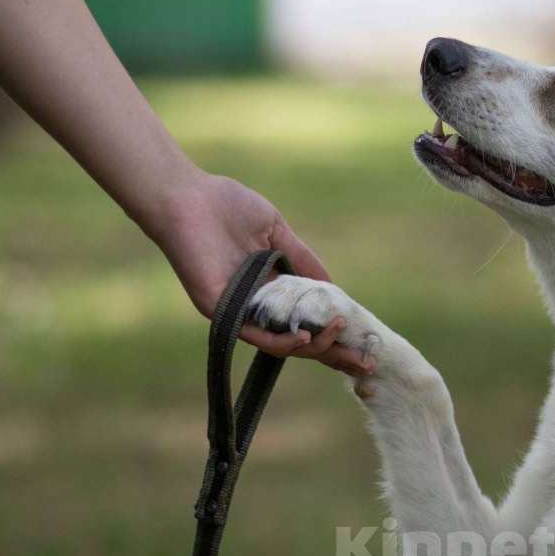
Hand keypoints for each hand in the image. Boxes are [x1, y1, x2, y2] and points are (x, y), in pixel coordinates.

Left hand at [144, 171, 364, 370]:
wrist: (188, 196)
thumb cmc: (227, 206)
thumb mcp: (277, 232)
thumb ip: (303, 260)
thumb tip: (333, 288)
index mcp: (269, 289)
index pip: (307, 320)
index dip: (336, 333)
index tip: (366, 344)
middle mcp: (255, 307)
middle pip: (301, 342)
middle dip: (334, 353)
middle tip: (365, 359)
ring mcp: (238, 312)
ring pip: (282, 344)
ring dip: (314, 344)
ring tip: (337, 330)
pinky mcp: (220, 310)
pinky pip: (255, 335)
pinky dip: (283, 342)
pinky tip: (305, 337)